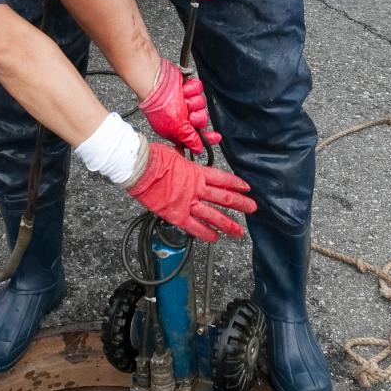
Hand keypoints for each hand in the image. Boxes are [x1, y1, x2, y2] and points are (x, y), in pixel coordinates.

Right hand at [125, 143, 255, 241]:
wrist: (138, 168)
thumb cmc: (152, 157)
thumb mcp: (175, 152)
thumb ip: (186, 158)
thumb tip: (190, 155)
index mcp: (196, 172)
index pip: (223, 179)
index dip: (236, 184)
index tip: (246, 188)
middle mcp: (196, 189)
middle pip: (224, 198)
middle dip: (241, 204)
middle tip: (252, 209)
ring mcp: (187, 203)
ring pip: (213, 216)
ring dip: (228, 224)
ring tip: (239, 232)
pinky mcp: (176, 215)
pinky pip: (194, 227)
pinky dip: (206, 233)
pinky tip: (215, 238)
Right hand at [139, 58, 220, 151]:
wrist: (156, 83)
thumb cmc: (160, 107)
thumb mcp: (176, 128)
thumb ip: (189, 139)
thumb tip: (197, 149)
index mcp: (176, 129)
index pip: (195, 137)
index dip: (207, 138)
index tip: (217, 137)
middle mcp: (181, 116)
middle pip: (202, 119)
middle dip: (197, 115)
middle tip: (188, 114)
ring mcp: (184, 102)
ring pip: (202, 104)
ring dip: (193, 100)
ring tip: (182, 99)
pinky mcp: (187, 88)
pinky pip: (199, 89)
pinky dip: (192, 88)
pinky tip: (183, 89)